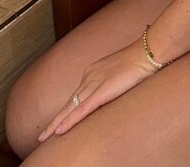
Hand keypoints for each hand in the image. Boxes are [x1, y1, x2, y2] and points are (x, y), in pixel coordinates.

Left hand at [37, 40, 154, 142]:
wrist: (147, 52)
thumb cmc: (141, 60)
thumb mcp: (122, 71)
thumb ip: (114, 82)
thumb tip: (115, 92)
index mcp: (94, 71)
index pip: (77, 95)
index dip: (67, 110)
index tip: (59, 121)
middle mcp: (89, 77)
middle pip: (69, 103)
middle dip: (55, 120)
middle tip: (42, 135)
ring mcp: (94, 84)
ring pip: (70, 109)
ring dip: (56, 124)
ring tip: (44, 137)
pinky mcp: (101, 92)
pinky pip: (81, 110)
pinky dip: (68, 121)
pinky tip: (59, 131)